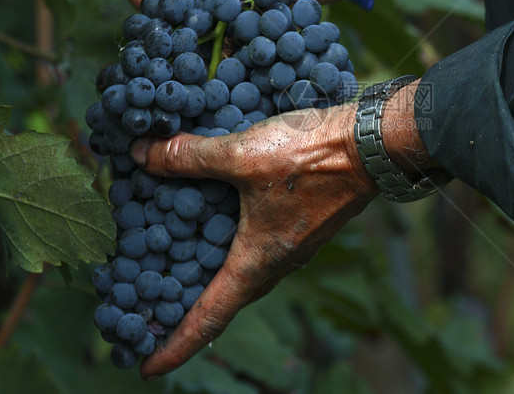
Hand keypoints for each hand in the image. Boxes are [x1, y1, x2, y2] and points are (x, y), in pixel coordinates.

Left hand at [129, 103, 377, 379]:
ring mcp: (296, 245)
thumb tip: (142, 154)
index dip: (176, 345)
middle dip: (191, 314)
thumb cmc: (311, 157)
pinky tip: (222, 218)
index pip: (210, 317)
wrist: (371, 145)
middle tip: (156, 315)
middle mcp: (278, 262)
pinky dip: (234, 246)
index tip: (146, 367)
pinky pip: (263, 248)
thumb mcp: (242, 154)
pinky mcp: (305, 224)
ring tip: (184, 267)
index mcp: (258, 260)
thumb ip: (190, 157)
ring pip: (248, 273)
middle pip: (228, 300)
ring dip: (215, 277)